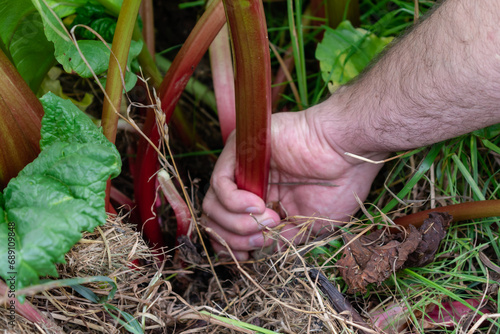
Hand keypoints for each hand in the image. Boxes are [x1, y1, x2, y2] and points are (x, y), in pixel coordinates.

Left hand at [202, 103, 385, 259]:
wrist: (349, 154)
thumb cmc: (339, 185)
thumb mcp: (309, 225)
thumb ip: (280, 240)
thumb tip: (257, 251)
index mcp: (262, 201)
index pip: (226, 227)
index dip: (229, 247)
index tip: (247, 256)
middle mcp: (248, 185)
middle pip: (215, 218)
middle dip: (234, 239)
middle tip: (261, 239)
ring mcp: (243, 167)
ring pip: (213, 203)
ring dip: (236, 223)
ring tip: (267, 222)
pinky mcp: (241, 150)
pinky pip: (219, 182)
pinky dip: (234, 202)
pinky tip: (259, 206)